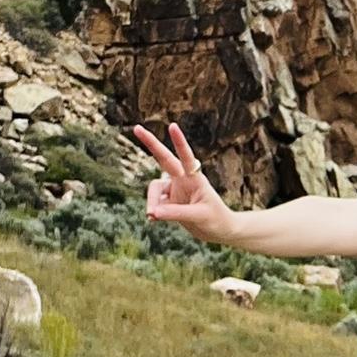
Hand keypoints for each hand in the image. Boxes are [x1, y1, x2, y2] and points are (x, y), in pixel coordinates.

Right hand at [133, 121, 234, 243]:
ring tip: (152, 216)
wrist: (220, 231)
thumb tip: (151, 213)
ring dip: (151, 201)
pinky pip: (155, 203)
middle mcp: (183, 180)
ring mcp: (175, 189)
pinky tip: (153, 218)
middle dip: (151, 143)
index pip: (186, 157)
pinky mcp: (169, 201)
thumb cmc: (216, 220)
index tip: (172, 126)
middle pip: (164, 158)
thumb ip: (175, 213)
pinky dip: (153, 211)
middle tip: (136, 128)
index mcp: (195, 179)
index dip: (179, 142)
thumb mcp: (198, 216)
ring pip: (154, 188)